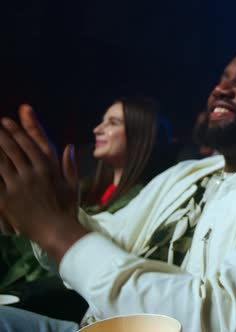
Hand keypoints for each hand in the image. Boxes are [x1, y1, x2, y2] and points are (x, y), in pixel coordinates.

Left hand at [0, 106, 85, 261]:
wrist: (56, 230)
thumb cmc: (66, 209)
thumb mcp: (73, 185)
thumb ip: (69, 165)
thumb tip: (69, 146)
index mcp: (48, 169)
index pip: (31, 144)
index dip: (19, 131)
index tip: (9, 120)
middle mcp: (32, 173)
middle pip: (13, 149)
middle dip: (2, 134)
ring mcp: (18, 186)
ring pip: (2, 161)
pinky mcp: (7, 199)